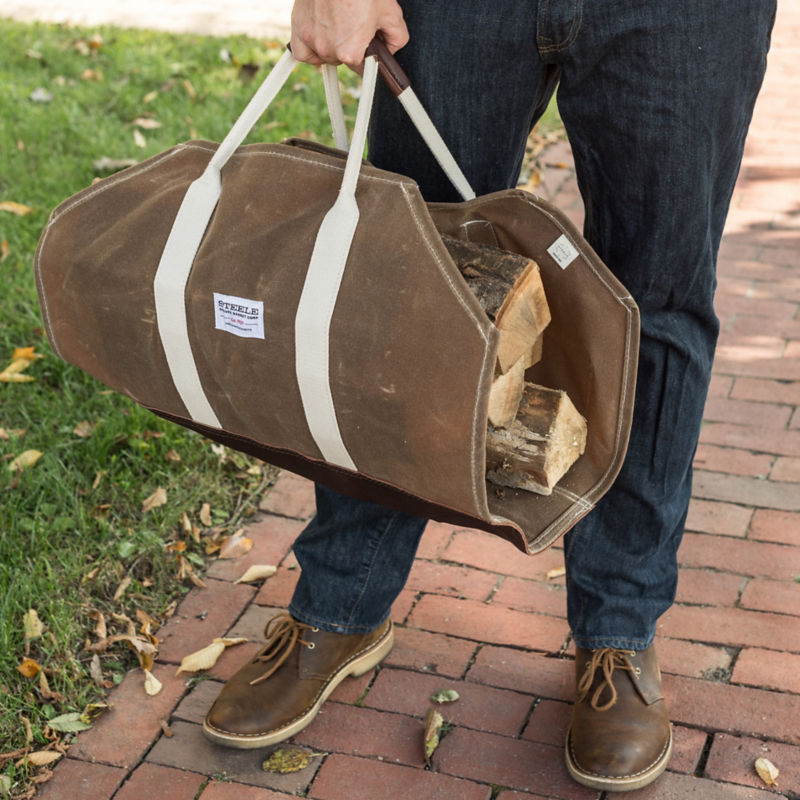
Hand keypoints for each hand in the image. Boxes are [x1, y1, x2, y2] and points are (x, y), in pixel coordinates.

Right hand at [290, 0, 408, 70]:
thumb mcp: (389, 13)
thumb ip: (396, 38)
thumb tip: (392, 50)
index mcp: (350, 51)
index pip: (363, 69)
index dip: (369, 58)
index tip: (370, 49)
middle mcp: (328, 49)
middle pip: (343, 61)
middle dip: (351, 48)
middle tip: (356, 26)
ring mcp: (311, 39)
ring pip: (324, 56)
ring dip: (332, 46)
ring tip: (340, 25)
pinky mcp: (298, 29)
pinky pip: (302, 53)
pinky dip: (310, 49)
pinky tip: (320, 39)